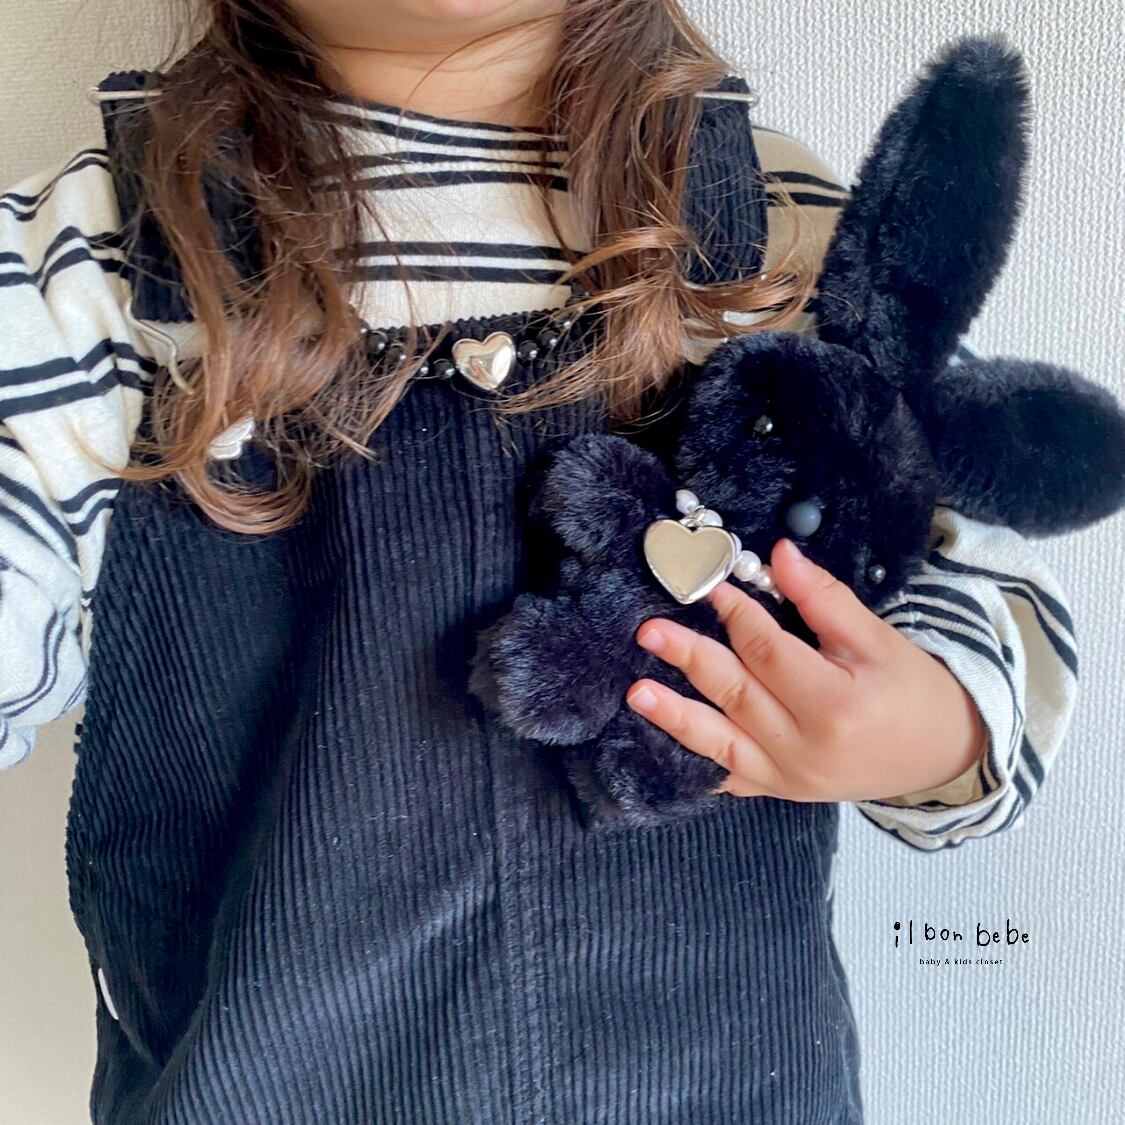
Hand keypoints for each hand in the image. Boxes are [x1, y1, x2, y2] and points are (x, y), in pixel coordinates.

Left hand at [625, 538, 986, 801]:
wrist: (944, 754)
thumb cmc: (913, 691)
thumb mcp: (878, 639)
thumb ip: (825, 599)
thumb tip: (780, 553)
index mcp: (836, 704)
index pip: (770, 652)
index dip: (738, 616)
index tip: (711, 586)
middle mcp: (807, 748)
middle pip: (737, 694)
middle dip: (689, 659)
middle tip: (649, 632)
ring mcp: (790, 777)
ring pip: (721, 743)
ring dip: (675, 717)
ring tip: (635, 694)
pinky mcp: (780, 790)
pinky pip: (728, 777)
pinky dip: (693, 761)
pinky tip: (657, 744)